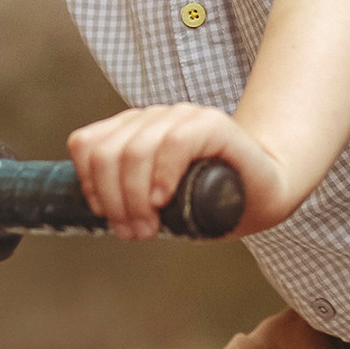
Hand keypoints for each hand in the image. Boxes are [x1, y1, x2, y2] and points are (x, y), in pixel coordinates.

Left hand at [66, 103, 291, 239]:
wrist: (262, 193)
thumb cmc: (206, 200)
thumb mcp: (154, 202)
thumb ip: (123, 196)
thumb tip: (90, 211)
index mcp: (132, 130)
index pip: (86, 144)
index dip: (89, 184)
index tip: (106, 215)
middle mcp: (153, 118)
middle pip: (106, 153)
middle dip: (114, 201)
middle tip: (132, 231)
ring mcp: (182, 116)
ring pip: (135, 150)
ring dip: (134, 198)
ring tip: (148, 227)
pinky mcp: (212, 123)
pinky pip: (175, 142)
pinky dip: (163, 175)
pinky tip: (164, 199)